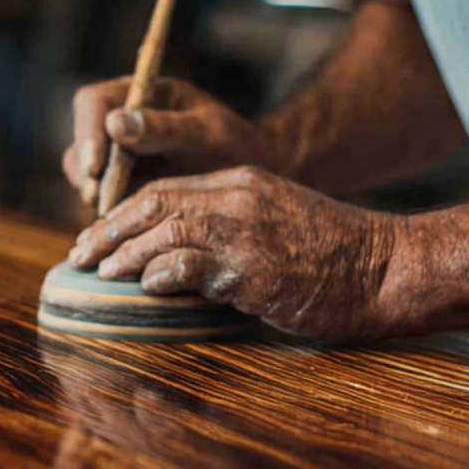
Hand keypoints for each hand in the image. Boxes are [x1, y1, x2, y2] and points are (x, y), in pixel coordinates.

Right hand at [63, 78, 263, 205]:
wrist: (251, 168)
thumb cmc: (235, 143)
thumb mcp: (208, 131)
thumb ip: (165, 127)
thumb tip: (115, 123)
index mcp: (141, 92)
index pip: (94, 102)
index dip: (88, 132)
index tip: (98, 167)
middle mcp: (122, 118)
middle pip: (82, 137)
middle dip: (86, 169)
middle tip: (100, 199)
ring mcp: (118, 149)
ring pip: (82, 168)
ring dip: (92, 190)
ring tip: (114, 212)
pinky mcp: (121, 178)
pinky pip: (97, 192)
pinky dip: (103, 207)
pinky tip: (122, 222)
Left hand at [68, 167, 403, 340]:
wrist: (389, 268)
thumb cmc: (335, 257)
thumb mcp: (277, 224)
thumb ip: (228, 231)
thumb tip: (175, 261)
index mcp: (242, 183)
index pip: (165, 190)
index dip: (123, 214)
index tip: (97, 236)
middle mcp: (238, 198)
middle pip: (154, 202)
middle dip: (110, 229)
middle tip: (79, 253)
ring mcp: (246, 230)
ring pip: (166, 230)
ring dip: (126, 253)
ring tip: (101, 272)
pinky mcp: (255, 267)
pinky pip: (193, 263)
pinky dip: (163, 272)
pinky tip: (147, 286)